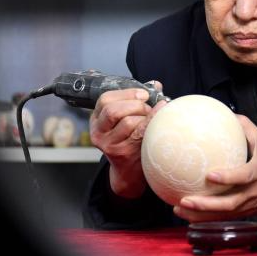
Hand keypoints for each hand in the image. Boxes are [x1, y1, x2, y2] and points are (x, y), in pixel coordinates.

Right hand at [89, 82, 165, 199]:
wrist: (128, 171)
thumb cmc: (130, 139)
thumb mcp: (125, 119)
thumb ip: (136, 101)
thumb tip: (155, 84)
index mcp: (96, 120)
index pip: (105, 99)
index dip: (126, 93)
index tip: (143, 94)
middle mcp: (98, 132)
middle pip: (113, 110)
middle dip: (135, 104)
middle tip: (147, 107)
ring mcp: (109, 144)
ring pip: (127, 122)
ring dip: (144, 116)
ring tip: (150, 119)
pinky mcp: (122, 153)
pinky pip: (139, 133)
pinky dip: (151, 122)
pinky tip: (160, 117)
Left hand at [173, 115, 256, 221]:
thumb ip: (244, 128)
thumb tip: (221, 113)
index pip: (244, 177)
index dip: (228, 178)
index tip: (210, 176)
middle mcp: (254, 192)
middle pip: (229, 203)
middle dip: (206, 204)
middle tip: (184, 200)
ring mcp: (249, 205)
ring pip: (223, 214)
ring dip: (201, 215)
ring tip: (179, 209)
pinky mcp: (245, 213)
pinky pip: (223, 218)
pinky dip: (205, 219)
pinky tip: (187, 215)